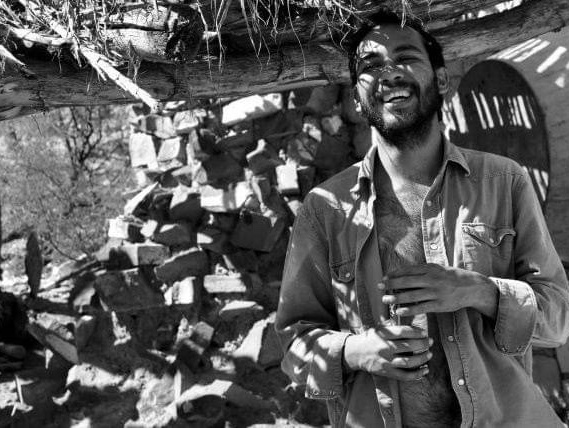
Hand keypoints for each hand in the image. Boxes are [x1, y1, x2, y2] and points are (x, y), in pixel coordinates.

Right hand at [343, 324, 431, 380]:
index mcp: (383, 335)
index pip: (403, 332)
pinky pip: (405, 375)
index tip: (424, 332)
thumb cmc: (371, 338)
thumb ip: (394, 327)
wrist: (355, 352)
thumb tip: (414, 328)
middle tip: (430, 341)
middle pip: (409, 346)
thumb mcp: (379, 329)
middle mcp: (385, 348)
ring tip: (429, 354)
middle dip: (422, 344)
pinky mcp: (387, 372)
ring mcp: (386, 361)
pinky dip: (417, 374)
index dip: (416, 332)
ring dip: (422, 358)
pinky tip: (425, 370)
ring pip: (409, 362)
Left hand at [381, 263, 497, 317]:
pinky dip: (409, 309)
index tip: (384, 278)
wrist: (471, 287)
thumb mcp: (437, 269)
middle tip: (379, 287)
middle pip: (407, 281)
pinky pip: (421, 307)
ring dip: (396, 298)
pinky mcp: (439, 305)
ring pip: (412, 295)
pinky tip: (398, 311)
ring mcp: (435, 292)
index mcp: (430, 268)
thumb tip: (401, 274)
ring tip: (385, 300)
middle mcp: (432, 279)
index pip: (408, 270)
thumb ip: (421, 271)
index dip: (394, 274)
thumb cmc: (450, 277)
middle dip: (391, 284)